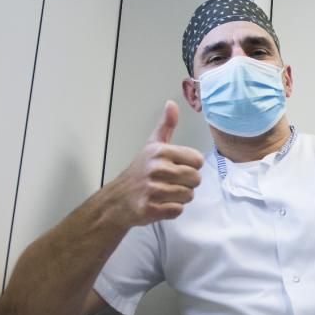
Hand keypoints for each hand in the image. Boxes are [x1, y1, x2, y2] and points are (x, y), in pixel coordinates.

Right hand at [109, 101, 204, 227]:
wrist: (116, 200)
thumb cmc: (138, 172)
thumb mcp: (152, 145)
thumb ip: (166, 126)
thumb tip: (172, 104)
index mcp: (160, 152)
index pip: (197, 160)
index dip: (190, 166)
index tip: (176, 168)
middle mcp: (157, 169)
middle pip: (196, 179)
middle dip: (186, 183)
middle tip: (170, 183)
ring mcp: (153, 190)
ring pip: (189, 196)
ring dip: (179, 197)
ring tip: (164, 193)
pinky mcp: (151, 209)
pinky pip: (178, 210)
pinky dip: (172, 210)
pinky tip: (160, 204)